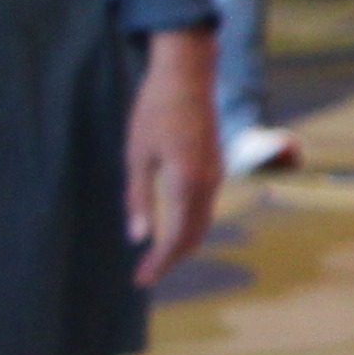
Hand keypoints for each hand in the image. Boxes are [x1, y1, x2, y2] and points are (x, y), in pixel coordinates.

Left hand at [125, 32, 222, 286]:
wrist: (187, 74)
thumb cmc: (155, 111)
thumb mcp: (137, 155)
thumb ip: (139, 198)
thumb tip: (137, 238)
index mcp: (187, 183)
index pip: (176, 237)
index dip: (159, 262)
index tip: (140, 280)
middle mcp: (208, 183)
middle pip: (194, 235)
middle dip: (171, 259)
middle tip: (145, 276)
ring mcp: (215, 173)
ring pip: (203, 221)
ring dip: (181, 243)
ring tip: (156, 257)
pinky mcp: (214, 164)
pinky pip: (206, 205)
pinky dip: (190, 224)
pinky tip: (172, 226)